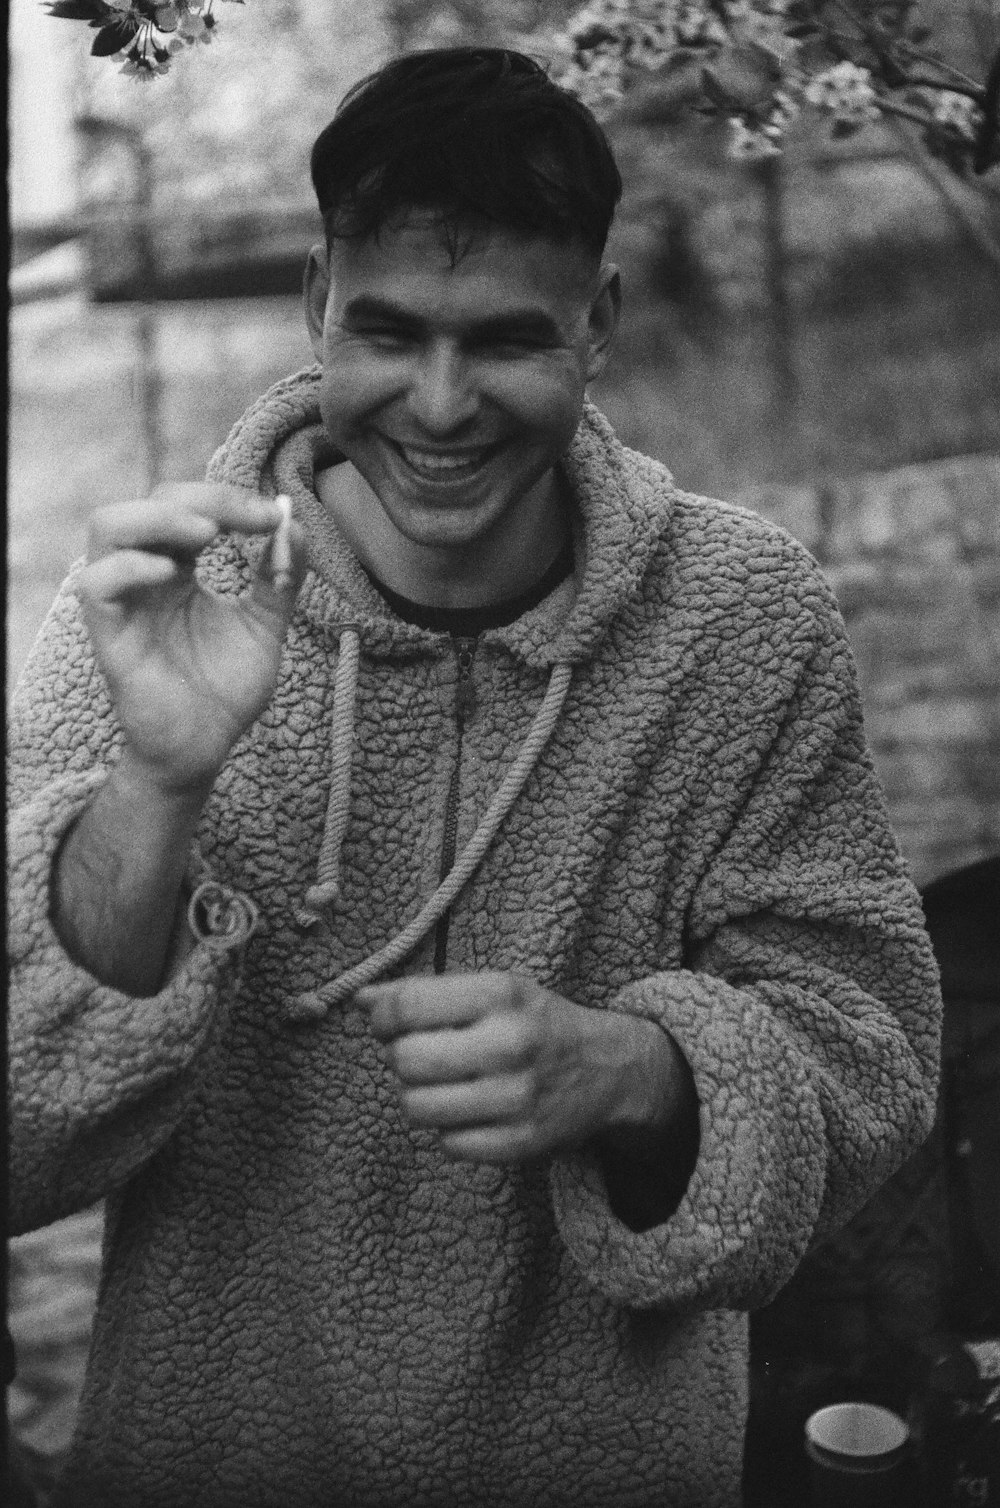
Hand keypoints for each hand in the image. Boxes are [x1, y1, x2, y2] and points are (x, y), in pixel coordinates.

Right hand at [78, 484, 307, 793]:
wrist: (205, 745)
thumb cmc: (226, 687)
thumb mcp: (266, 625)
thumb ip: (280, 577)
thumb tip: (295, 524)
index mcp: (178, 566)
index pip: (190, 505)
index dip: (231, 500)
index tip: (274, 517)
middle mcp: (145, 574)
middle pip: (151, 500)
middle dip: (205, 497)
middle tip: (250, 518)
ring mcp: (124, 600)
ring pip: (106, 526)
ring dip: (159, 517)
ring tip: (207, 533)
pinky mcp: (109, 633)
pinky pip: (97, 583)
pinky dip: (131, 567)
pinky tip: (173, 574)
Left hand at [363, 972, 682, 1164]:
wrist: (609, 1069)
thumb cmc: (536, 1023)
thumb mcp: (492, 989)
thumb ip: (426, 992)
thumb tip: (362, 1000)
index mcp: (501, 995)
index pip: (406, 1006)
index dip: (382, 1016)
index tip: (387, 1022)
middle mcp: (510, 1044)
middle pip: (405, 1060)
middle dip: (400, 1058)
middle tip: (420, 1054)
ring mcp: (517, 1098)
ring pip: (417, 1107)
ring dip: (418, 1096)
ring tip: (444, 1083)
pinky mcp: (521, 1143)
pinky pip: (448, 1143)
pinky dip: (450, 1129)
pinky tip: (473, 1109)